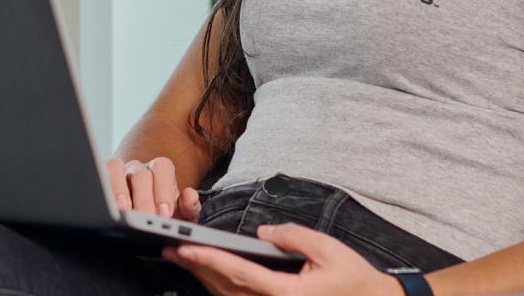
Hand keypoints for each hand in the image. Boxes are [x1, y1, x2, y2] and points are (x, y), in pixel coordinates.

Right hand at [105, 156, 200, 219]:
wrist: (145, 223)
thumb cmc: (163, 216)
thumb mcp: (181, 215)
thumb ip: (189, 206)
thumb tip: (190, 196)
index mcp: (160, 170)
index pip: (163, 169)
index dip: (164, 190)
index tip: (165, 213)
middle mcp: (139, 168)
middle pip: (140, 174)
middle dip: (144, 199)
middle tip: (147, 220)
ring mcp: (119, 173)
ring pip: (116, 168)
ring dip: (119, 190)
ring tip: (123, 211)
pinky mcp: (101, 180)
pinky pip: (98, 175)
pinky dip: (102, 188)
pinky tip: (107, 208)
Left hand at [162, 223, 400, 295]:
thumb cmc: (352, 279)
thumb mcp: (328, 249)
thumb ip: (293, 236)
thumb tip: (263, 232)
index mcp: (286, 294)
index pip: (239, 274)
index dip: (209, 259)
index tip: (186, 248)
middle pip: (225, 289)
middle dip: (197, 268)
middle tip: (171, 249)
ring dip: (204, 278)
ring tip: (183, 258)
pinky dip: (220, 287)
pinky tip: (208, 274)